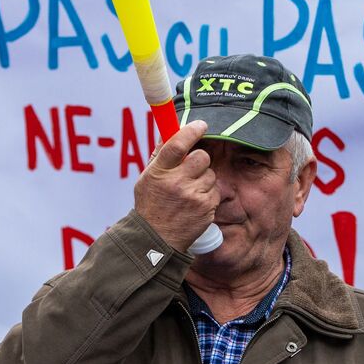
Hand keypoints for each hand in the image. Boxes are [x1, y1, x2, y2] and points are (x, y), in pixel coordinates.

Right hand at [133, 121, 217, 249]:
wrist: (155, 238)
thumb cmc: (150, 205)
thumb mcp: (147, 178)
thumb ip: (160, 155)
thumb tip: (169, 130)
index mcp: (159, 172)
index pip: (178, 144)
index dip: (192, 130)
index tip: (201, 125)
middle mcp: (176, 182)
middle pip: (202, 156)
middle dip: (199, 159)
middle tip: (191, 168)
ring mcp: (192, 196)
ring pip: (211, 174)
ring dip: (203, 179)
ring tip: (189, 191)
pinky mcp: (205, 208)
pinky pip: (215, 191)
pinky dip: (208, 195)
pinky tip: (195, 203)